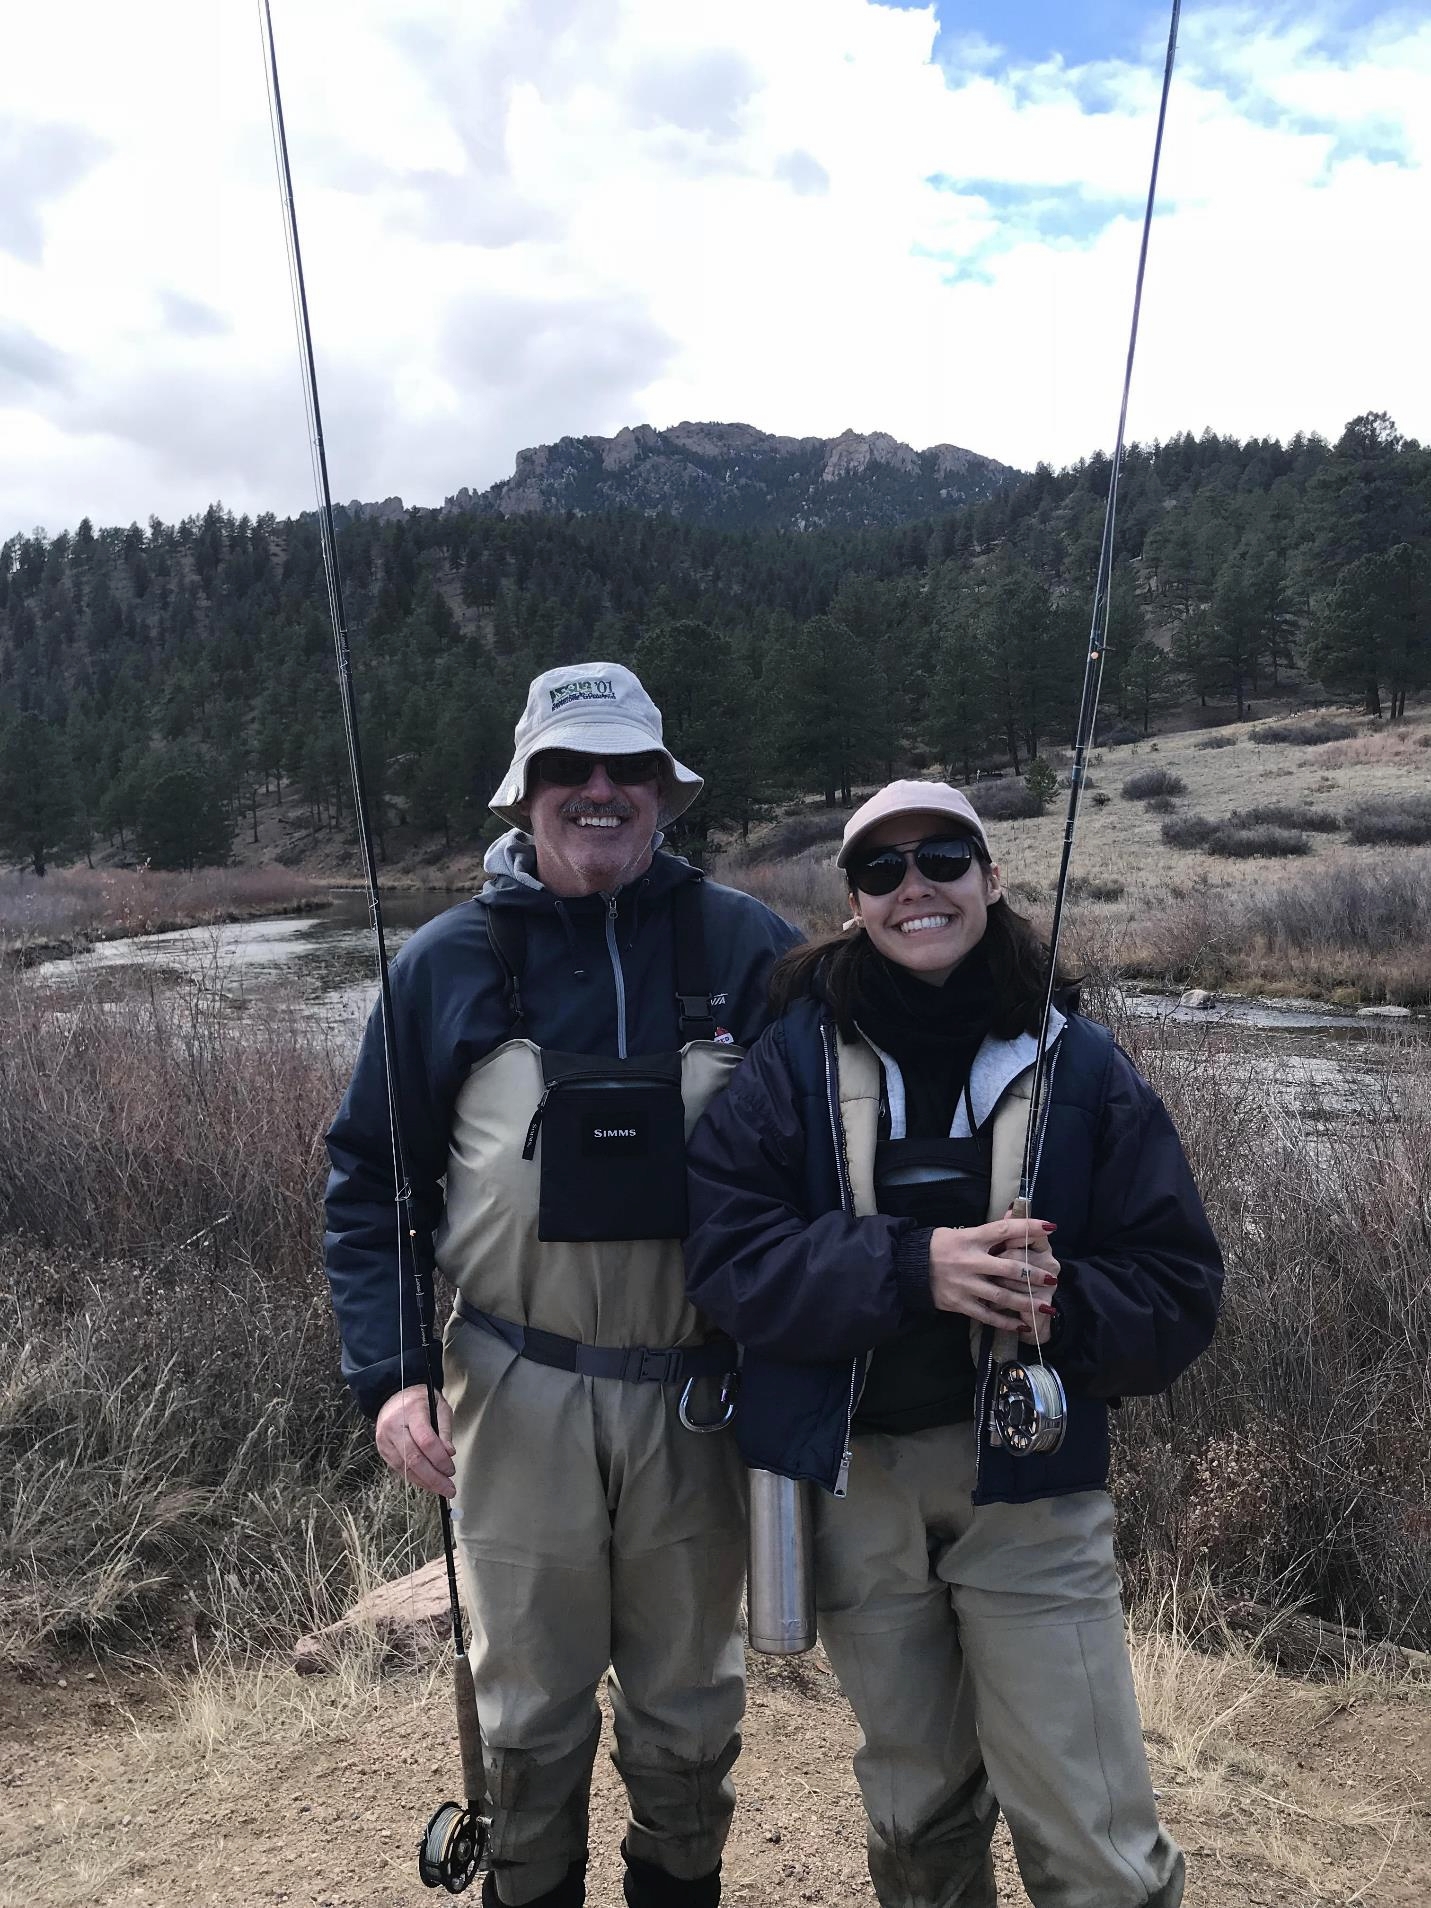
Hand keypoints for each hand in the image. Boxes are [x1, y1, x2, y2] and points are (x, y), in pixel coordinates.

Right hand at [375, 1384, 456, 1498]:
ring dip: (425, 1481)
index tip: (451, 1469)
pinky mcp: (382, 1449)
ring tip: (440, 1488)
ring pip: (405, 1467)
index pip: (425, 1440)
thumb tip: (449, 1453)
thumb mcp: (440, 1406)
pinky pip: (399, 1468)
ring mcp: (385, 1439)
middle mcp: (394, 1426)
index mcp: (412, 1411)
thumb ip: (445, 1430)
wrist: (394, 1394)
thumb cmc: (420, 1400)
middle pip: (414, 1458)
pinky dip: (414, 1478)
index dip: (439, 1459)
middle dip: (433, 1477)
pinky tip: (427, 1482)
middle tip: (448, 1488)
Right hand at [927, 1216, 1059, 1339]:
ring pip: (1002, 1294)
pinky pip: (987, 1314)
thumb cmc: (937, 1246)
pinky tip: (1022, 1324)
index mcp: (971, 1238)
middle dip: (1034, 1273)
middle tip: (1052, 1278)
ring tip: (1045, 1305)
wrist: (908, 1267)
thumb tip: (1013, 1216)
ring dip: (1026, 1301)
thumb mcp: (960, 1232)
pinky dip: (1005, 1321)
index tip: (1049, 1227)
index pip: (1004, 1230)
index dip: (1027, 1227)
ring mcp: (966, 1284)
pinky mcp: (960, 1303)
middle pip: (1009, 1267)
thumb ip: (988, 1230)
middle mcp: (970, 1261)